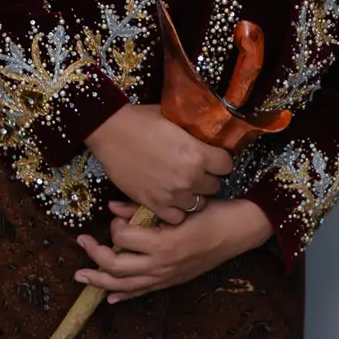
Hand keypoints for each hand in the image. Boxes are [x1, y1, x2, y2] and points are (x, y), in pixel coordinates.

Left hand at [74, 197, 274, 302]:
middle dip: (93, 255)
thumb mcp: (178, 207)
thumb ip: (143, 208)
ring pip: (124, 285)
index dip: (115, 224)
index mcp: (162, 243)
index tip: (118, 215)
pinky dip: (123, 295)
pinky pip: (142, 292)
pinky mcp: (172, 282)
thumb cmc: (212, 213)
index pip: (122, 237)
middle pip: (115, 266)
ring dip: (99, 280)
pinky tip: (109, 297)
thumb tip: (113, 207)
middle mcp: (160, 265)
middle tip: (81, 241)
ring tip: (81, 276)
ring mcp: (166, 277)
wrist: (239, 231)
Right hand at [86, 104, 234, 223]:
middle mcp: (190, 177)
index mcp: (199, 154)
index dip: (221, 161)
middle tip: (198, 172)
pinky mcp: (154, 204)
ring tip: (185, 186)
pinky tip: (171, 199)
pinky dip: (176, 210)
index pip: (227, 166)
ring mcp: (172, 194)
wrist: (111, 133)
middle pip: (214, 186)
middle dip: (208, 178)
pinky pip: (176, 217)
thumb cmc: (142, 121)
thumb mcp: (177, 120)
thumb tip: (207, 134)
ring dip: (194, 195)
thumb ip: (195, 133)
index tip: (215, 159)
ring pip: (198, 204)